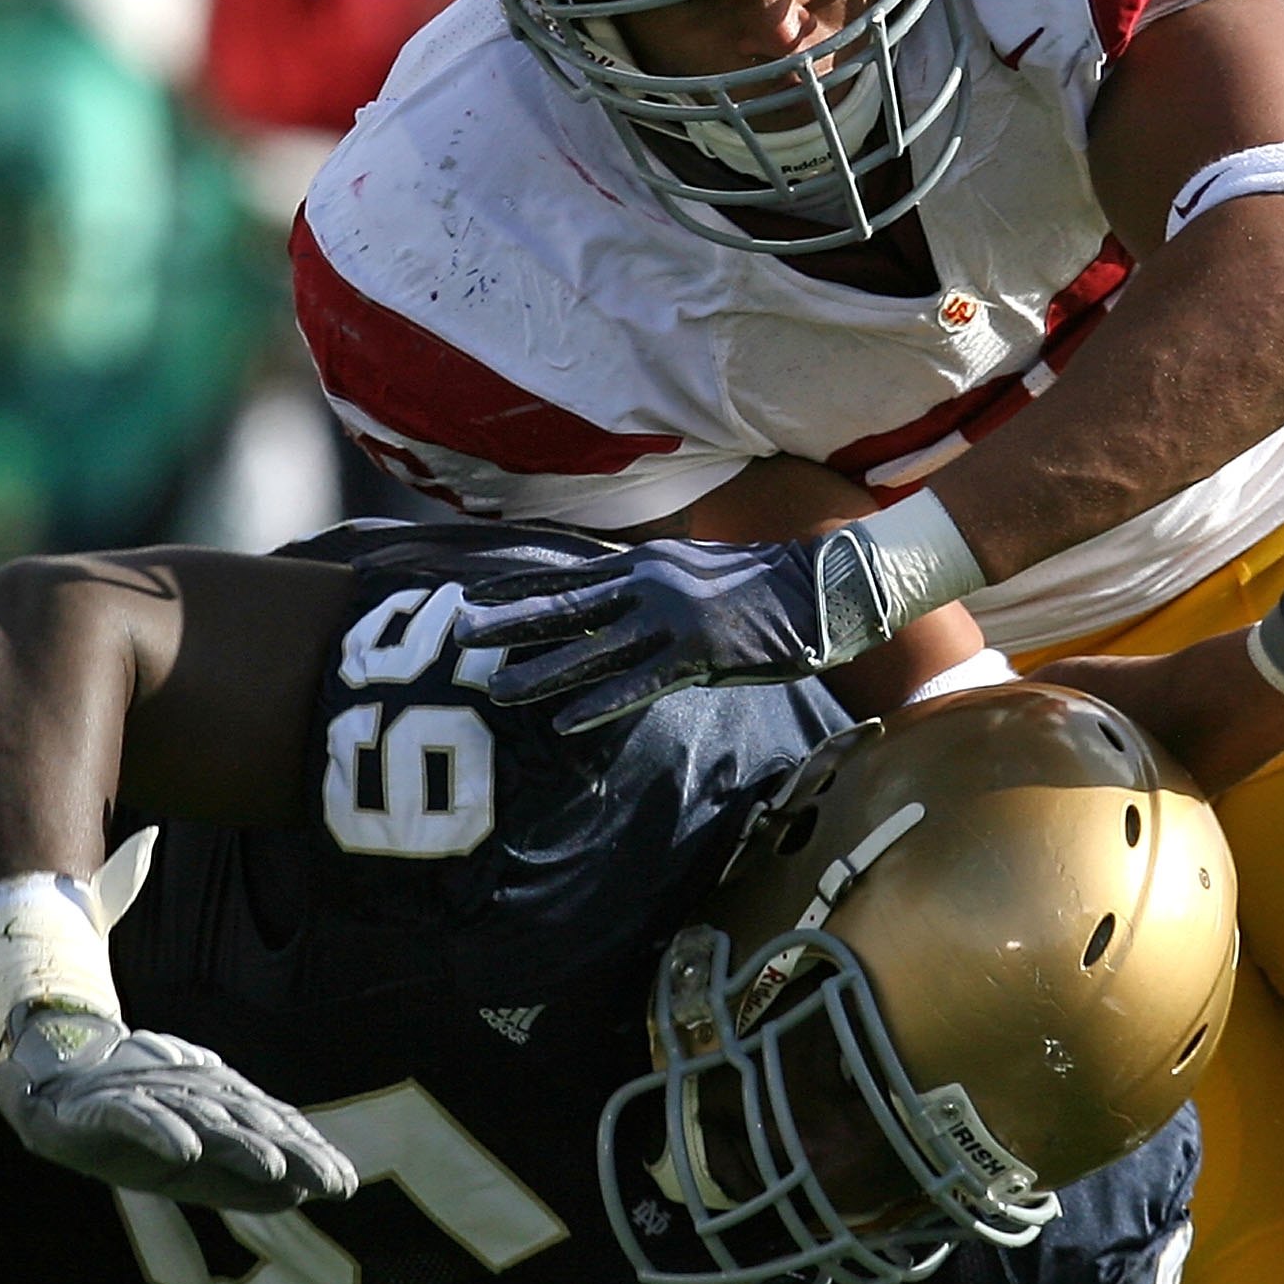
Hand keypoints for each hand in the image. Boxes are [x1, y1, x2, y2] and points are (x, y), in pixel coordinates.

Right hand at [0, 1006, 357, 1213]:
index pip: (275, 1130)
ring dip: (241, 1143)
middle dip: (295, 1154)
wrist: (57, 1089)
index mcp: (222, 1111)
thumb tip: (298, 1195)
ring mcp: (157, 1098)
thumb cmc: (138, 1128)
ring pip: (207, 1120)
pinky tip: (185, 1152)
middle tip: (332, 1182)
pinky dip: (162, 1131)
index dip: (310, 1155)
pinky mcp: (112, 1105)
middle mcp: (197, 1099)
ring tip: (274, 1166)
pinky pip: (140, 1117)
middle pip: (253, 1126)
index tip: (345, 1185)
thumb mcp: (193, 1168)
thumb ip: (240, 1182)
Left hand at [455, 530, 901, 734]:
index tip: (471, 599)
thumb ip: (649, 586)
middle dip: (509, 623)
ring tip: (499, 688)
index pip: (566, 575)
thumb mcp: (693, 573)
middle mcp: (648, 583)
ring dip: (542, 670)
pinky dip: (601, 701)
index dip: (516, 588)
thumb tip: (612, 605)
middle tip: (460, 636)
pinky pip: (640, 683)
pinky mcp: (700, 652)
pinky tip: (567, 720)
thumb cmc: (761, 585)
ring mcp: (672, 618)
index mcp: (645, 563)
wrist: (824, 586)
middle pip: (565, 605)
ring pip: (592, 648)